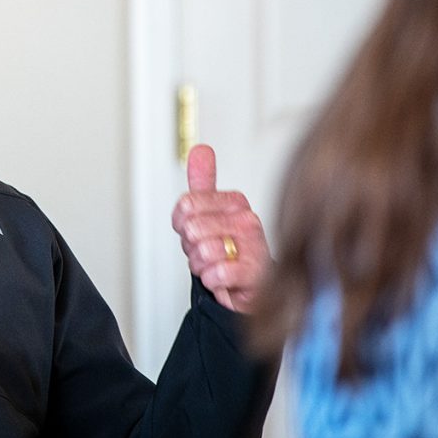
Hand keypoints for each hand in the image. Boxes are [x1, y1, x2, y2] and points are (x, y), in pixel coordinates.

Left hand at [171, 144, 269, 312]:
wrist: (249, 288)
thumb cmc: (227, 251)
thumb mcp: (209, 212)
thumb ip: (203, 182)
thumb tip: (200, 149)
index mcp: (235, 202)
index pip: (186, 205)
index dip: (182, 225)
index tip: (198, 231)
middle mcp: (248, 220)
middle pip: (191, 229)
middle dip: (191, 247)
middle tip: (209, 252)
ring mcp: (255, 246)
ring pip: (202, 251)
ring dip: (201, 265)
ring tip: (217, 265)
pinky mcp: (255, 274)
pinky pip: (216, 273)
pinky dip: (212, 280)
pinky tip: (224, 279)